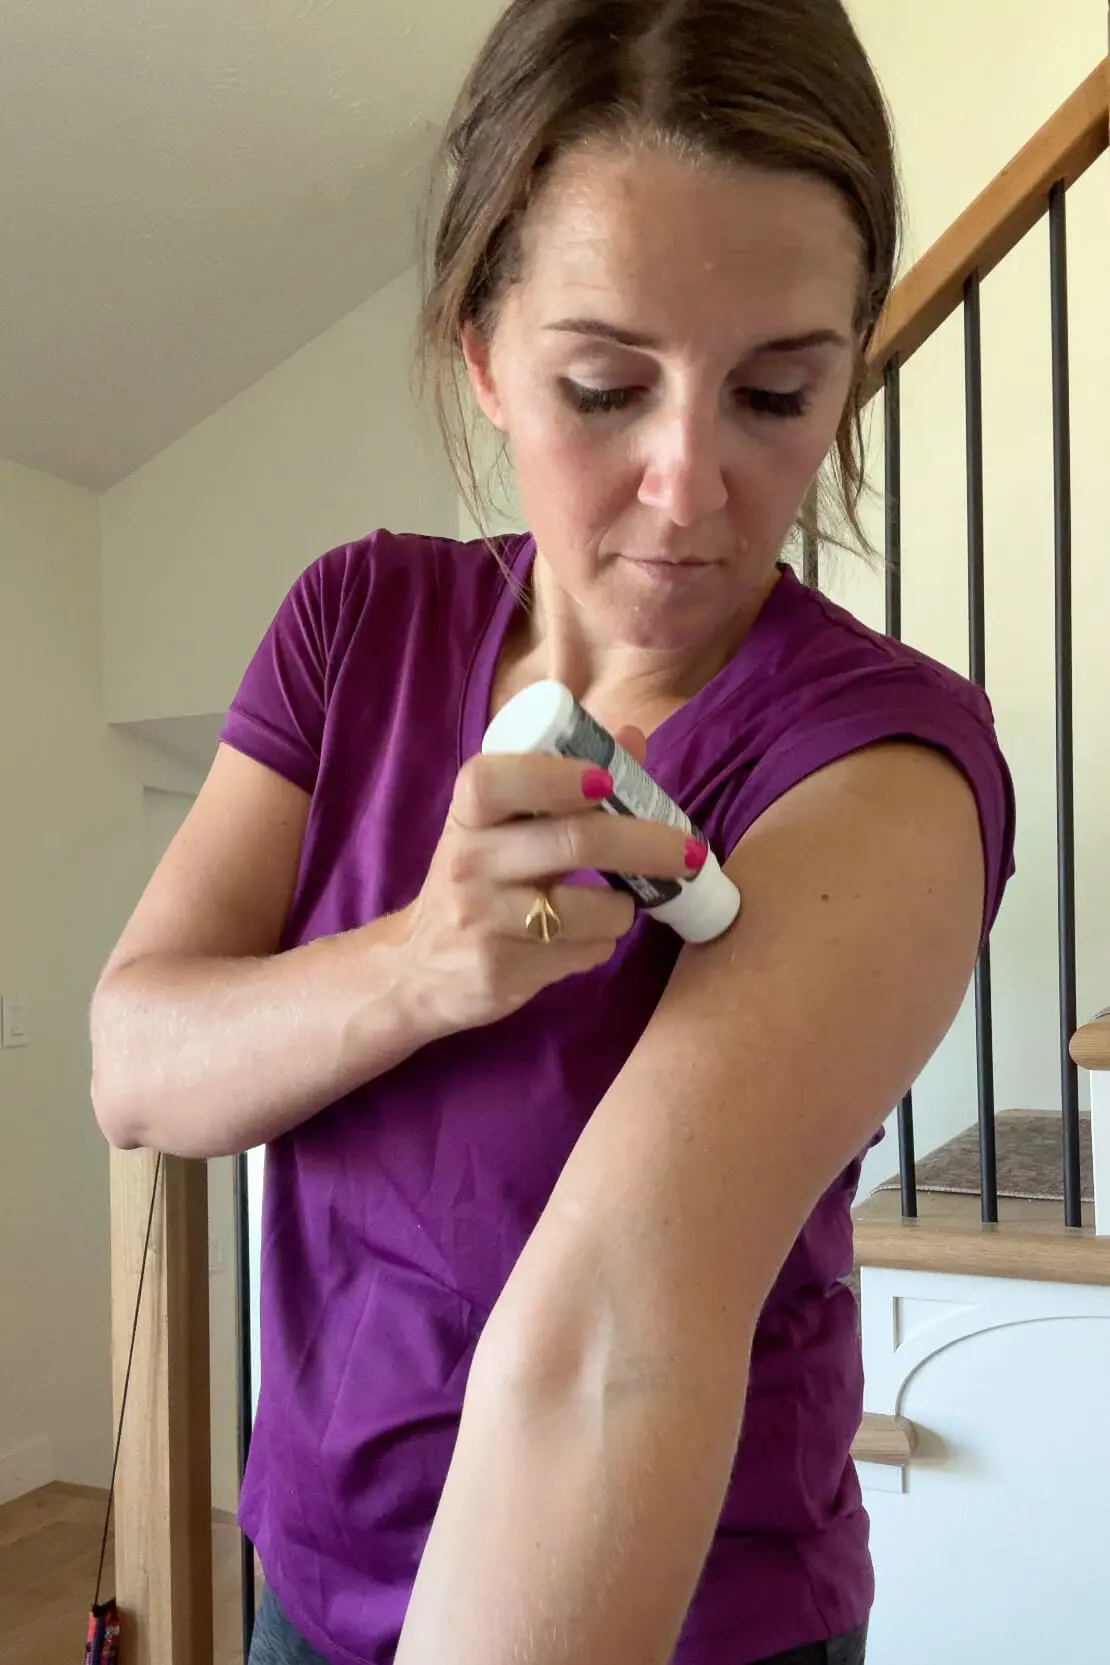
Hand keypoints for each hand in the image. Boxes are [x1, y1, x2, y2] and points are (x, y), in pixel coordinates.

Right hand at [396, 740, 701, 1036]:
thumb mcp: (501, 829)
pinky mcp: (499, 971)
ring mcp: (481, 920)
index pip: (499, 780)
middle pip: (574, 841)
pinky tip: (583, 940)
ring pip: (589, 908)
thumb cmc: (476, 884)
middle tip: (690, 851)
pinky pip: (581, 953)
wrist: (416, 970)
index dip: (557, 775)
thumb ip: (563, 783)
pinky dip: (599, 945)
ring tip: (618, 906)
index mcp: (468, 814)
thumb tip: (633, 737)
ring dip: (623, 909)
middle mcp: (468, 862)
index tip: (607, 781)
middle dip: (647, 843)